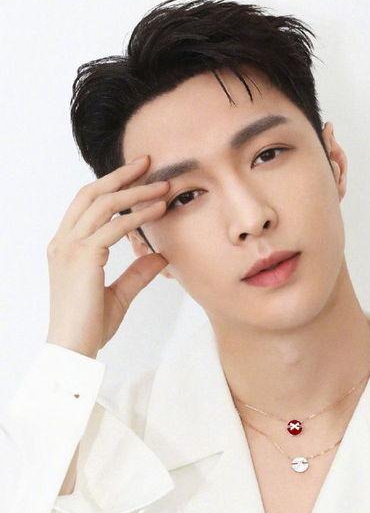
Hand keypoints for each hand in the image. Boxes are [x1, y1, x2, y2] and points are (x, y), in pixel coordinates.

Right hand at [45, 155, 167, 357]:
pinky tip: (158, 210)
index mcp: (66, 247)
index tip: (138, 173)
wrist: (74, 349)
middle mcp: (63, 242)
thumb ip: (137, 273)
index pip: (87, 203)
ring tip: (163, 186)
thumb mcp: (119, 294)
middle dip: (121, 175)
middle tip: (149, 162)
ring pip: (103, 205)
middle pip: (92, 194)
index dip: (112, 184)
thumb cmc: (90, 326)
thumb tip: (160, 256)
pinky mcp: (83, 258)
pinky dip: (138, 215)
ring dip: (135, 192)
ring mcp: (70, 248)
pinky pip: (114, 227)